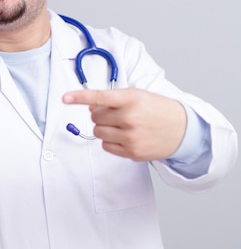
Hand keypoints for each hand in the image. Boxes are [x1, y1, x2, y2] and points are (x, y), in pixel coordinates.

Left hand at [63, 88, 186, 160]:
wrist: (182, 130)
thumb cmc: (157, 109)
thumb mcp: (138, 96)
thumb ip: (113, 100)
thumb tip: (90, 107)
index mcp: (132, 99)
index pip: (100, 96)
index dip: (80, 97)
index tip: (65, 98)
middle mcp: (130, 117)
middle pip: (95, 117)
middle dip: (100, 115)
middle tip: (116, 114)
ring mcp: (131, 137)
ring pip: (98, 132)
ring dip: (104, 128)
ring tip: (121, 125)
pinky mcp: (131, 152)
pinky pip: (106, 146)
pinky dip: (110, 141)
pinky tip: (125, 136)